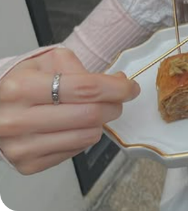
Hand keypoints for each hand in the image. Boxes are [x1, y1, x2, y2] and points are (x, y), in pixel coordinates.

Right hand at [0, 48, 139, 174]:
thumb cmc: (23, 81)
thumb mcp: (49, 61)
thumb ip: (82, 69)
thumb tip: (116, 81)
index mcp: (23, 87)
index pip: (86, 89)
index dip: (116, 88)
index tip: (130, 87)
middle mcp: (18, 119)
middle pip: (90, 115)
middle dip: (115, 105)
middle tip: (118, 98)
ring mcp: (22, 145)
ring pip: (86, 136)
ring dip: (101, 122)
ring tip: (94, 110)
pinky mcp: (27, 164)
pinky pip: (75, 152)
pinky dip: (84, 136)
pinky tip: (75, 124)